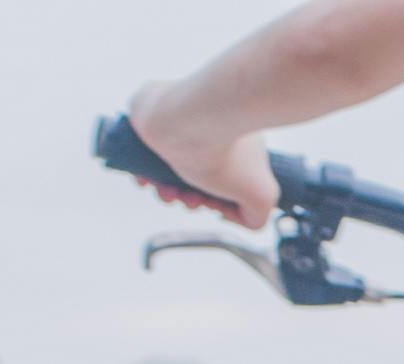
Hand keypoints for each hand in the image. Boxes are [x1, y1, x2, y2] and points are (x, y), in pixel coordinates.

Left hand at [124, 80, 280, 227]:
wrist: (189, 117)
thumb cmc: (224, 154)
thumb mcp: (260, 195)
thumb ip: (257, 215)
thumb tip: (232, 214)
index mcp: (235, 141)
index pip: (222, 176)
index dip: (214, 200)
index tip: (209, 204)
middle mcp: (208, 126)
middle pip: (194, 173)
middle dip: (189, 196)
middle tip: (188, 200)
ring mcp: (178, 117)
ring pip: (168, 164)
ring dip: (167, 188)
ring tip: (168, 193)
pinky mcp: (148, 109)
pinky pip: (143, 147)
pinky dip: (144, 169)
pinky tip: (147, 181)